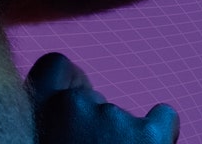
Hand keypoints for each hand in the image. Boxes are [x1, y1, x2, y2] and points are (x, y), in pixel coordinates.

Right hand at [25, 51, 180, 143]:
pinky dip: (160, 133)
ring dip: (121, 139)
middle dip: (95, 126)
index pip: (53, 65)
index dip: (70, 80)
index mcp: (37, 111)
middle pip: (91, 100)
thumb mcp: (44, 137)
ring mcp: (112, 118)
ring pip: (121, 118)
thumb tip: (72, 115)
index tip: (78, 96)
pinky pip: (164, 118)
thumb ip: (52, 122)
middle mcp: (71, 106)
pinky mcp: (149, 135)